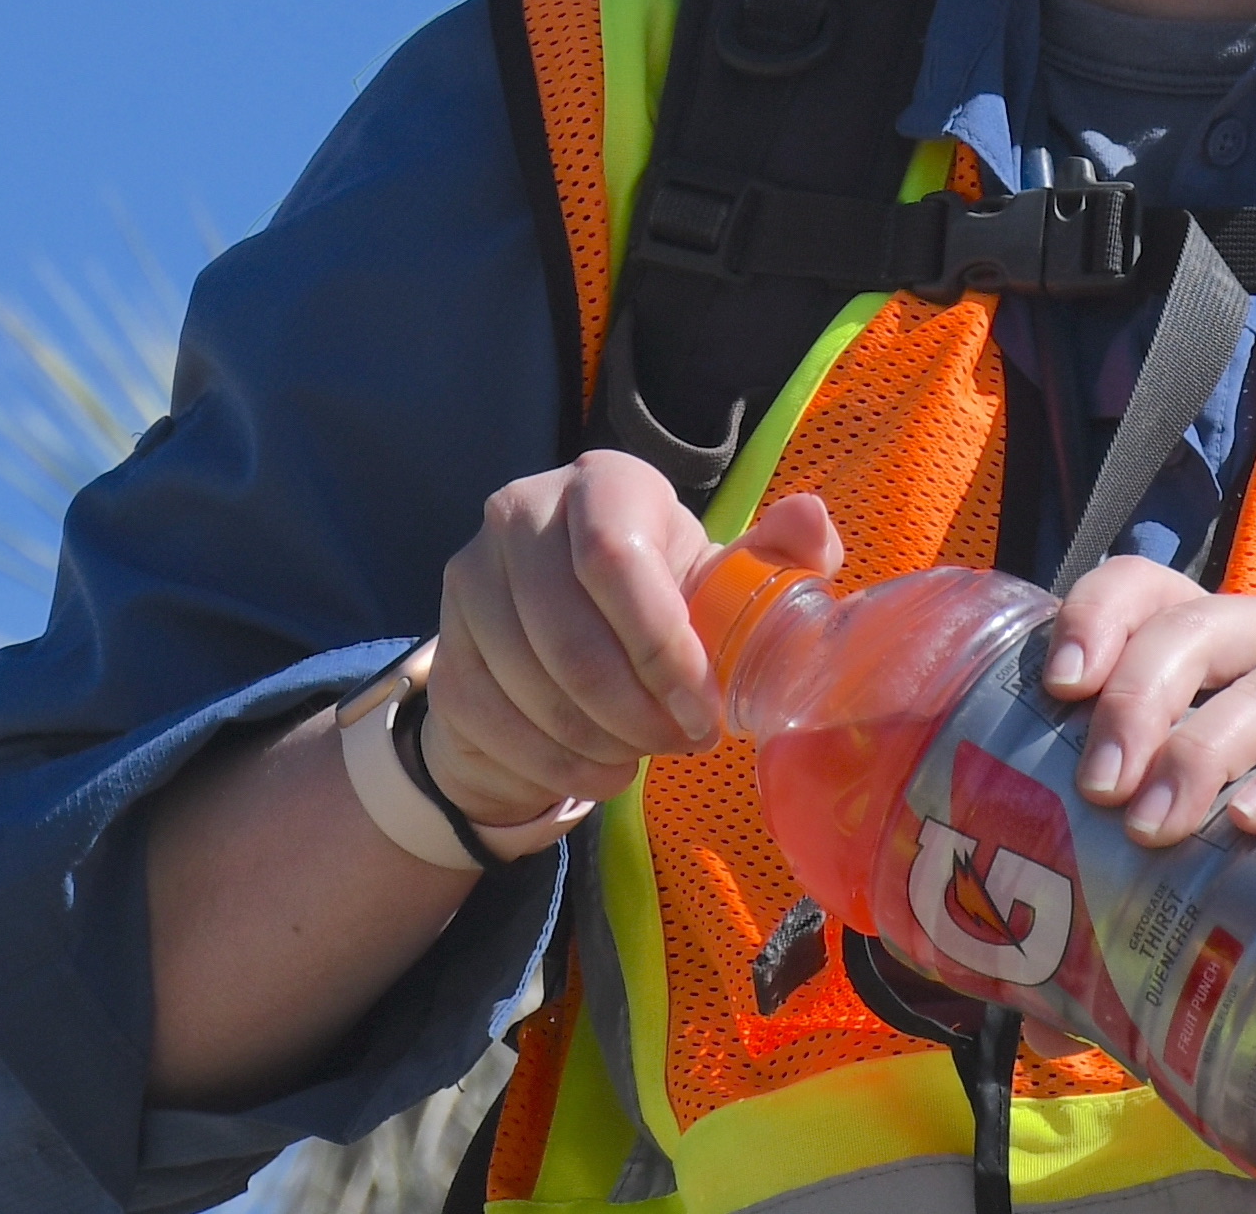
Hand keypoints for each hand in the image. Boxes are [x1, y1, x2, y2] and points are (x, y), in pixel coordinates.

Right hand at [425, 453, 841, 824]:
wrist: (573, 637)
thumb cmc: (667, 597)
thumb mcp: (726, 574)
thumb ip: (781, 553)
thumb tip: (810, 520)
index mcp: (604, 483)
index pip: (616, 561)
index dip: (662, 648)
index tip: (704, 711)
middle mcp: (521, 512)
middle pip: (570, 638)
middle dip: (636, 712)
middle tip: (681, 743)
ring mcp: (470, 580)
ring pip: (531, 689)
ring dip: (600, 742)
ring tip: (647, 755)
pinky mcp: (445, 648)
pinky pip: (494, 724)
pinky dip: (555, 765)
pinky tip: (602, 772)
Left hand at [1038, 561, 1255, 874]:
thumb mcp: (1207, 853)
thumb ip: (1127, 904)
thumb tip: (1033, 1017)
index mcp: (1214, 643)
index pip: (1145, 587)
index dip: (1098, 618)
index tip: (1061, 688)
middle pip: (1196, 626)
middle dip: (1138, 702)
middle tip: (1104, 791)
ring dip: (1205, 750)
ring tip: (1161, 826)